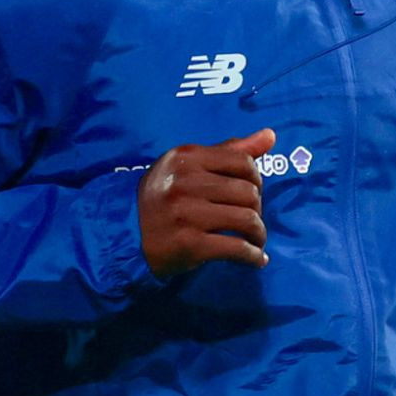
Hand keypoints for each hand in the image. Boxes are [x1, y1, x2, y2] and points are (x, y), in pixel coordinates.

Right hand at [139, 127, 274, 277]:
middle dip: (258, 210)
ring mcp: (186, 214)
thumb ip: (229, 151)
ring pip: (247, 220)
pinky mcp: (189, 244)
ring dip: (259, 235)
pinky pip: (236, 248)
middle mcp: (185, 182)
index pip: (243, 163)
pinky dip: (252, 256)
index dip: (257, 180)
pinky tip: (255, 260)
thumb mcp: (187, 166)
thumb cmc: (162, 197)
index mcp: (186, 157)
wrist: (125, 233)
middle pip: (248, 193)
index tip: (253, 194)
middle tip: (251, 222)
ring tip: (256, 241)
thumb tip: (270, 135)